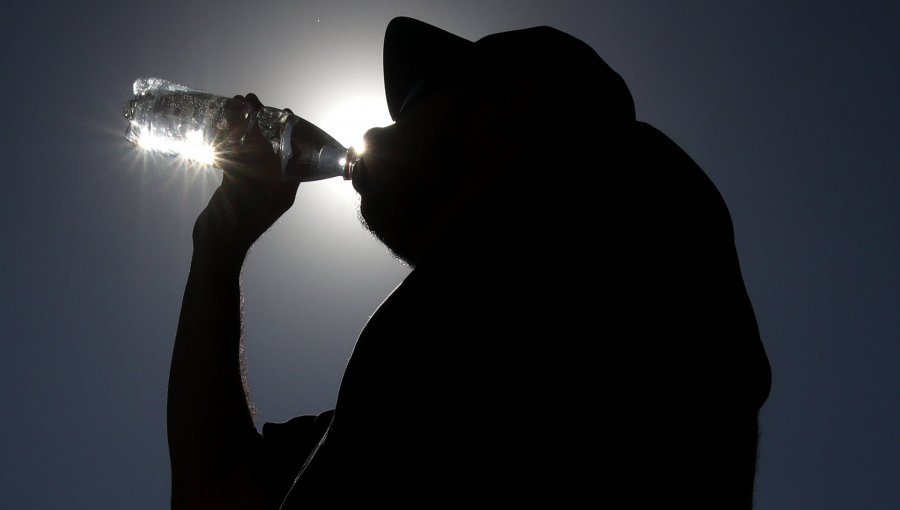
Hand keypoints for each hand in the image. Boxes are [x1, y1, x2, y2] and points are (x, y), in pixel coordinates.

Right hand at [193, 93, 299, 254]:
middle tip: (250, 100)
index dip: (290, 131)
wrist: (216, 248)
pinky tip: (221, 124)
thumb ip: (253, 167)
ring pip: (251, 149)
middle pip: (271, 146)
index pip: (293, 153)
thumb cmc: (237, 225)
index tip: (285, 111)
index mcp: (285, 188)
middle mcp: (272, 184)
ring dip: (243, 127)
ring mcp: (253, 183)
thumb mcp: (248, 192)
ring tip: (234, 104)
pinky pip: (236, 157)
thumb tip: (257, 138)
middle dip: (262, 122)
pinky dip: (230, 141)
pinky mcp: (235, 184)